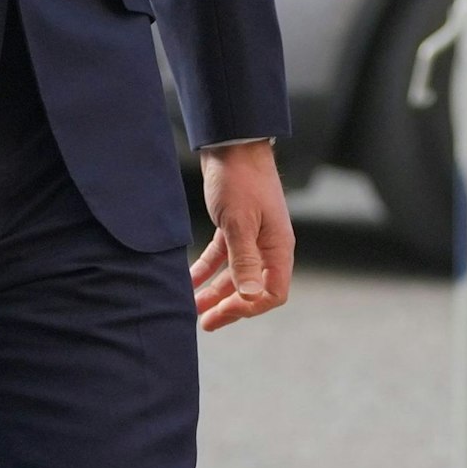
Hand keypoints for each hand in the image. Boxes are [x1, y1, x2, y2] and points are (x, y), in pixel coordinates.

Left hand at [191, 141, 292, 330]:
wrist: (231, 145)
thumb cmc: (240, 180)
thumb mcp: (239, 222)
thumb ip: (243, 259)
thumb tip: (248, 296)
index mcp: (278, 248)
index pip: (272, 293)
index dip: (249, 308)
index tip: (221, 315)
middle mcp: (268, 246)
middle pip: (251, 288)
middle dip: (228, 306)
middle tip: (204, 322)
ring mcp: (251, 238)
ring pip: (234, 275)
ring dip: (214, 292)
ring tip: (191, 308)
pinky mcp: (234, 228)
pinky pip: (221, 258)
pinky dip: (205, 270)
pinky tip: (188, 281)